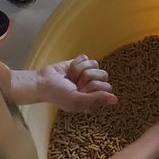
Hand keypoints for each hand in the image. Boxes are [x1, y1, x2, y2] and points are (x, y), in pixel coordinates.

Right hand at [0, 54, 117, 111]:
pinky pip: (86, 58)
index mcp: (94, 98)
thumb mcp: (76, 101)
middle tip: (75, 83)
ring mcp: (87, 74)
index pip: (107, 88)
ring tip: (71, 77)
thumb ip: (96, 100)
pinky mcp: (80, 63)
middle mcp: (93, 86)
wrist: (43, 81)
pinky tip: (68, 70)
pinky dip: (76, 63)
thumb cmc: (58, 95)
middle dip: (87, 77)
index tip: (81, 90)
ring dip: (80, 70)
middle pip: (104, 75)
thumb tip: (115, 100)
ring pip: (95, 64)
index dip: (94, 87)